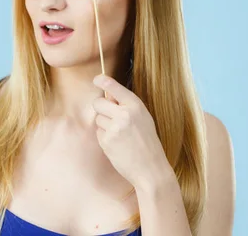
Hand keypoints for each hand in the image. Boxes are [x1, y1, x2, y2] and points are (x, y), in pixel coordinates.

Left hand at [91, 75, 171, 190]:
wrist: (151, 169)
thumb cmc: (147, 142)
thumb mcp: (143, 119)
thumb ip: (126, 106)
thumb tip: (107, 94)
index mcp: (136, 106)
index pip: (114, 87)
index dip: (102, 81)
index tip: (96, 79)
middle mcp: (125, 114)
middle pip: (98, 102)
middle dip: (101, 109)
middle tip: (112, 118)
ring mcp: (115, 127)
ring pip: (97, 118)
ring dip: (104, 126)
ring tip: (120, 136)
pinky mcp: (107, 140)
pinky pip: (98, 132)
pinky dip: (104, 138)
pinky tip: (117, 145)